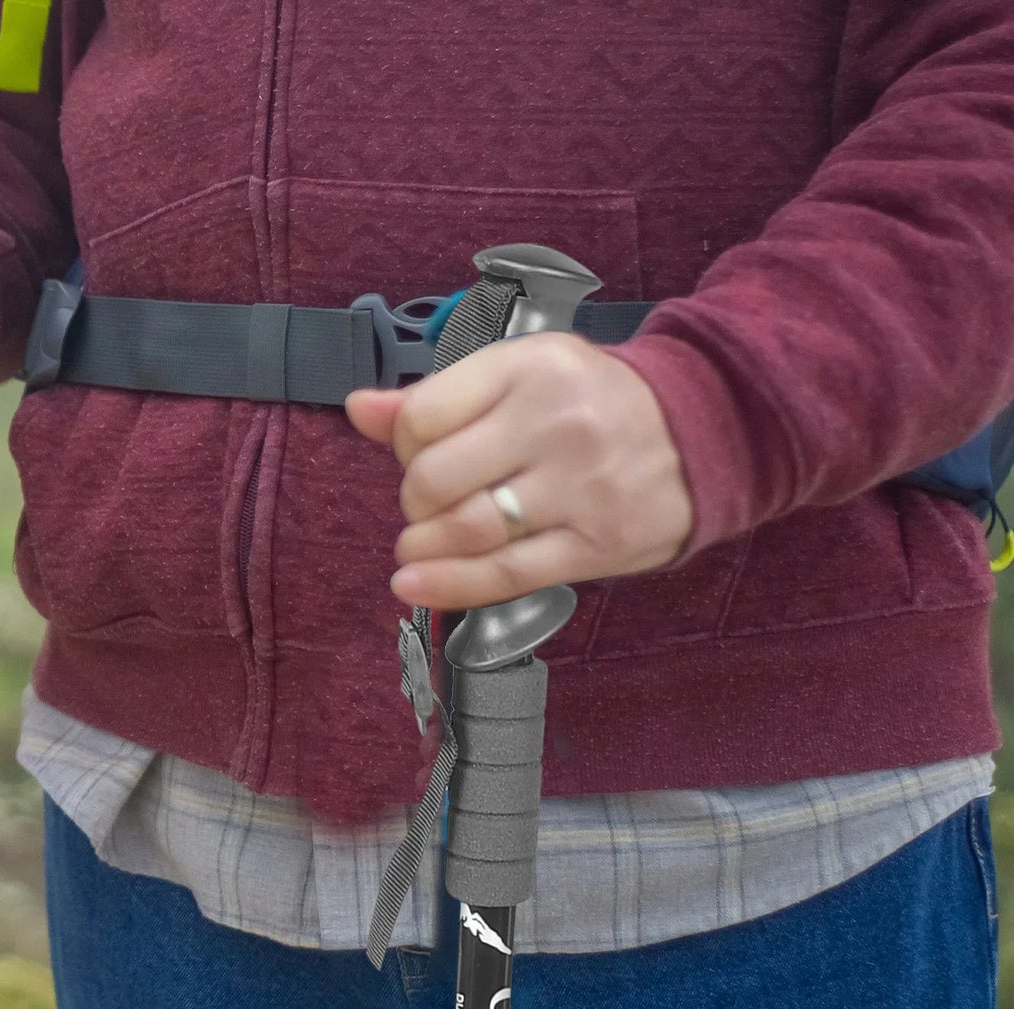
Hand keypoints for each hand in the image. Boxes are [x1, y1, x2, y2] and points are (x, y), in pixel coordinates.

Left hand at [345, 332, 693, 610]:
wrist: (703, 429)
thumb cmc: (591, 403)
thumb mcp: (519, 374)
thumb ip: (436, 395)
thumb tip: (359, 408)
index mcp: (528, 367)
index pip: (422, 417)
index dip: (402, 446)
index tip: (420, 455)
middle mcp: (554, 422)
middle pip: (434, 479)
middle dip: (414, 501)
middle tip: (430, 504)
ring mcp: (580, 486)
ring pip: (467, 529)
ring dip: (426, 546)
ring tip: (423, 544)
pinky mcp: (598, 544)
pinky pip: (507, 575)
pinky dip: (450, 585)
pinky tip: (415, 586)